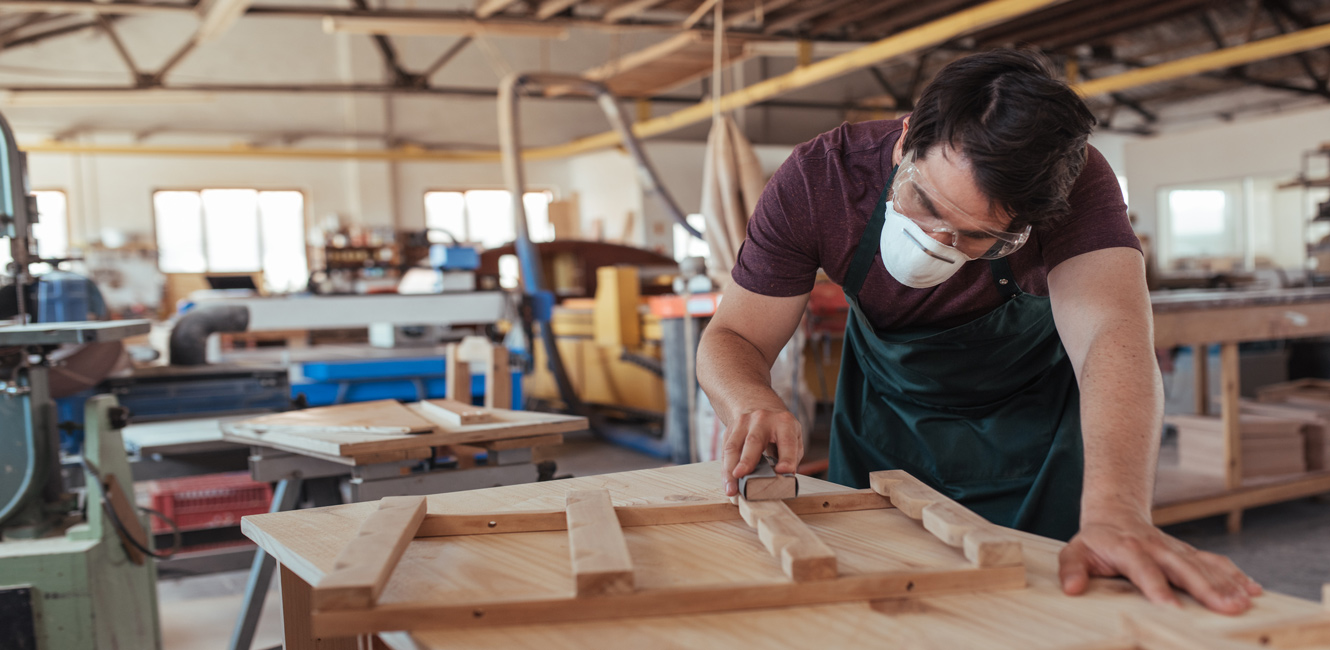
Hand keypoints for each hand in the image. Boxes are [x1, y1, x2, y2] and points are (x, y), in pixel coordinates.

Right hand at [721, 407, 803, 496]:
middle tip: (741, 475)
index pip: (787, 442)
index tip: (783, 471)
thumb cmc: (779, 429)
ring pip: (733, 447)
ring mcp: (743, 424)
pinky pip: (725, 452)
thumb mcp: (794, 437)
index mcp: (784, 422)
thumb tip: (785, 479)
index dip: (786, 457)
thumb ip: (792, 457)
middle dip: (747, 460)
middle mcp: (762, 420)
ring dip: (730, 469)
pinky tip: (727, 483)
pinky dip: (725, 470)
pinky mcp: (729, 431)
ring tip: (731, 488)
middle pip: (754, 441)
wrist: (758, 405)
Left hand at [1059, 511, 1261, 614]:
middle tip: (1227, 608)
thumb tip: (1072, 588)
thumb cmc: (1095, 540)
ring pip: (1204, 565)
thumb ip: (1071, 569)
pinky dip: (1235, 575)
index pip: (1144, 570)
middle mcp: (1156, 548)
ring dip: (1226, 584)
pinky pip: (1214, 562)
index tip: (1173, 609)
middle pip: (1183, 568)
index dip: (1158, 589)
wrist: (1114, 513)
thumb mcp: (1075, 551)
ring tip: (1245, 603)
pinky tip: (1253, 590)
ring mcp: (1175, 549)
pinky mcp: (1188, 552)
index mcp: (1127, 549)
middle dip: (1207, 588)